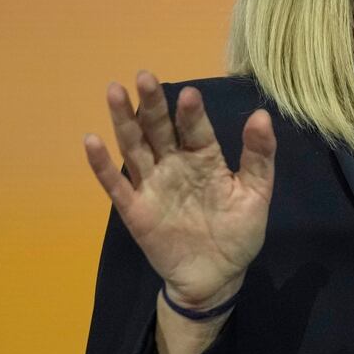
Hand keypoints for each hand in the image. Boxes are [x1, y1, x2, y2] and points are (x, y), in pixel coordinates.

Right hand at [83, 71, 275, 309]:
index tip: (190, 95)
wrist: (217, 276)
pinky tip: (92, 141)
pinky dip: (102, 164)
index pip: (195, 129)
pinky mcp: (135, 210)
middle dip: (151, 103)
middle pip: (158, 128)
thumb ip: (260, 157)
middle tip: (145, 76)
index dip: (192, 113)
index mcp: (204, 158)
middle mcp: (174, 165)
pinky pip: (116, 184)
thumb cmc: (237, 232)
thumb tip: (261, 114)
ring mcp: (152, 185)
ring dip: (123, 120)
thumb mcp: (256, 194)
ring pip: (134, 147)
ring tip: (115, 91)